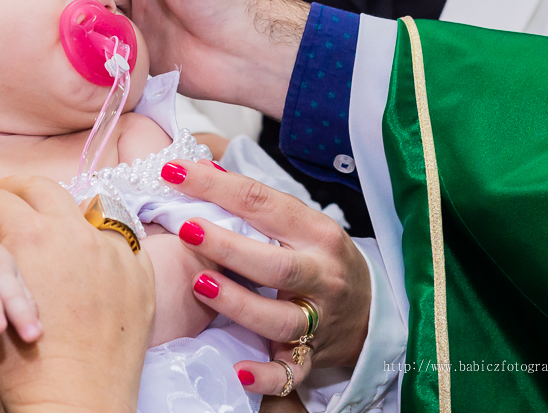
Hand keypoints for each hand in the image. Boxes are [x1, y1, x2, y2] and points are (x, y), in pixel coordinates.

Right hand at [0, 176, 154, 412]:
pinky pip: (119, 239)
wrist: (75, 405)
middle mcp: (76, 234)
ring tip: (43, 222)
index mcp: (32, 238)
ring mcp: (114, 251)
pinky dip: (97, 239)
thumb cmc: (18, 371)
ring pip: (86, 208)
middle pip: (42, 189)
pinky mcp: (139, 273)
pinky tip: (84, 250)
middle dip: (13, 188)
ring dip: (59, 211)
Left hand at [165, 160, 370, 395]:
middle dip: (228, 246)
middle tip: (186, 228)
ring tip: (200, 284)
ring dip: (238, 303)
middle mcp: (321, 275)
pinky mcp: (312, 357)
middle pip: (276, 264)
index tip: (174, 172)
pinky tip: (239, 370)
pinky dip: (266, 375)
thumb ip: (258, 206)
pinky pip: (290, 372)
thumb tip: (205, 171)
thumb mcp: (302, 224)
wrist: (372, 310)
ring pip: (280, 318)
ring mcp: (319, 319)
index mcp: (317, 233)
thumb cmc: (321, 258)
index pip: (264, 204)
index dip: (217, 187)